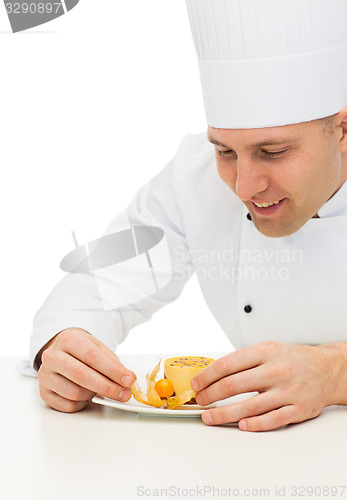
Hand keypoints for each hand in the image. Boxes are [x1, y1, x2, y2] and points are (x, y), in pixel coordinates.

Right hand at [37, 327, 135, 412]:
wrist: (61, 352)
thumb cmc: (82, 350)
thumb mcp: (97, 347)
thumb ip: (112, 362)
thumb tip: (127, 379)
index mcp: (67, 339)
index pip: (92, 356)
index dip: (112, 370)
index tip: (128, 380)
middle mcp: (52, 356)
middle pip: (82, 375)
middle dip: (107, 387)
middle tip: (124, 394)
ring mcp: (45, 375)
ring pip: (76, 393)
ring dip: (93, 394)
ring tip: (99, 388)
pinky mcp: (44, 393)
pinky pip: (68, 405)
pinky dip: (83, 403)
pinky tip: (86, 394)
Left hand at [191, 341, 340, 431]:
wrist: (328, 369)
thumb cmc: (294, 359)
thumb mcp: (269, 349)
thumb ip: (245, 360)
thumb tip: (214, 374)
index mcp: (266, 352)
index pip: (228, 364)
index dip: (208, 375)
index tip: (197, 383)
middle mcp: (276, 370)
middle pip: (233, 385)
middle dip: (211, 395)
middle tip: (201, 400)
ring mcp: (287, 391)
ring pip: (248, 406)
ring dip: (224, 414)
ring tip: (210, 417)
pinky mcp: (297, 409)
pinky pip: (271, 420)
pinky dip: (253, 424)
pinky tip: (240, 425)